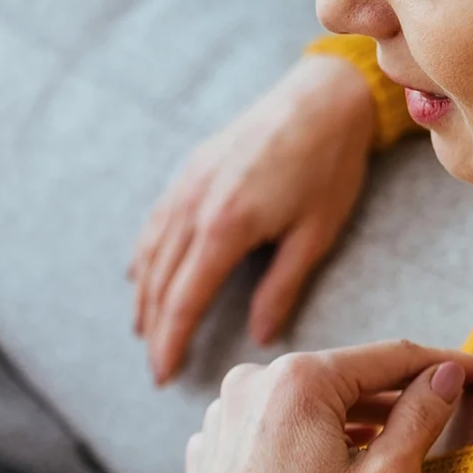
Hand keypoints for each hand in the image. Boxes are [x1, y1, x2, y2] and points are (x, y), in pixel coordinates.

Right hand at [131, 52, 376, 384]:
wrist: (322, 98)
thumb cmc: (329, 166)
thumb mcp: (314, 235)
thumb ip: (281, 288)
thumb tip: (260, 336)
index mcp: (226, 227)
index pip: (185, 300)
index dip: (172, 341)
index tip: (164, 374)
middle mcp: (194, 206)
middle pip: (160, 282)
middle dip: (155, 329)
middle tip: (155, 368)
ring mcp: (186, 185)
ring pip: (150, 253)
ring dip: (144, 297)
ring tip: (144, 330)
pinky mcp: (189, 170)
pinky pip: (155, 223)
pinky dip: (145, 256)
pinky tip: (143, 275)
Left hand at [178, 341, 472, 472]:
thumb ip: (421, 415)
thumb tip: (448, 374)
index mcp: (296, 380)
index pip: (388, 357)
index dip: (440, 362)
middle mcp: (249, 383)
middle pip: (341, 376)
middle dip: (390, 392)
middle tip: (438, 404)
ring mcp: (220, 415)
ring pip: (302, 402)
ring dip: (345, 416)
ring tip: (387, 439)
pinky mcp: (207, 448)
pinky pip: (266, 428)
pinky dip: (301, 438)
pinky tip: (326, 467)